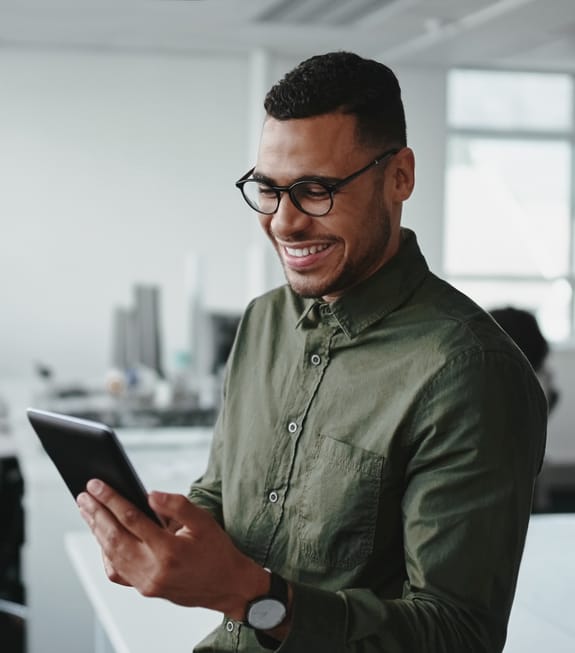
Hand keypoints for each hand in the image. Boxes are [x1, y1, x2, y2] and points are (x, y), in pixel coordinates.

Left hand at [76, 479, 269, 618]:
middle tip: (83, 495)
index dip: (111, 499)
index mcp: (169, 550)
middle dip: (96, 514)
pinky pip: (117, 572)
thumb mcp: (204, 521)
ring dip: (96, 531)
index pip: (131, 519)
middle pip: (114, 537)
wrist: (228, 586)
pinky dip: (106, 554)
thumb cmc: (217, 551)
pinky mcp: (145, 590)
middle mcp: (153, 570)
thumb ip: (177, 505)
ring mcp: (146, 583)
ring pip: (111, 554)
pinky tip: (102, 538)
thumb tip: (150, 494)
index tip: (96, 485)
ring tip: (87, 511)